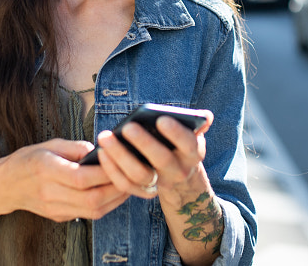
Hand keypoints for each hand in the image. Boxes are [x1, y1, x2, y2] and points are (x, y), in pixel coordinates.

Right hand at [0, 138, 129, 222]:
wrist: (5, 185)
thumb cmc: (28, 160)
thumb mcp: (50, 144)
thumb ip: (76, 147)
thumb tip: (102, 151)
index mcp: (46, 170)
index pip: (81, 177)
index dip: (105, 170)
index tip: (120, 159)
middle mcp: (50, 193)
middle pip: (91, 199)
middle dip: (116, 187)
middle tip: (130, 174)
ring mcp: (54, 209)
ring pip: (93, 211)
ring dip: (115, 199)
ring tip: (126, 183)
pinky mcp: (59, 217)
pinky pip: (88, 214)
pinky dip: (105, 204)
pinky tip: (112, 192)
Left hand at [94, 110, 213, 201]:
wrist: (179, 176)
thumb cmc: (179, 144)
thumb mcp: (192, 133)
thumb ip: (197, 123)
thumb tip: (206, 116)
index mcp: (192, 153)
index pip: (188, 144)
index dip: (176, 133)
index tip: (161, 119)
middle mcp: (178, 171)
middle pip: (162, 160)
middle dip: (144, 143)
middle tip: (128, 127)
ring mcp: (160, 184)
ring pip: (140, 174)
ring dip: (120, 156)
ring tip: (106, 137)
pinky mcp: (142, 191)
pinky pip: (125, 184)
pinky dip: (112, 169)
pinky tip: (101, 152)